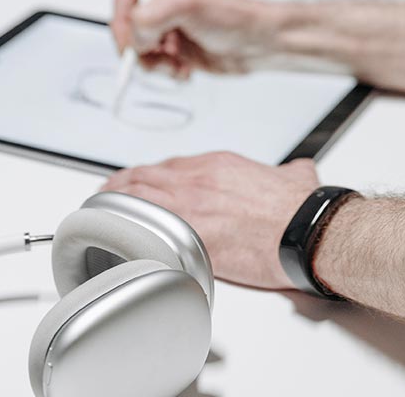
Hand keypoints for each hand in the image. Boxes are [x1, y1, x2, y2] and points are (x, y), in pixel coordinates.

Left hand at [102, 152, 319, 289]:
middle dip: (125, 184)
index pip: (173, 165)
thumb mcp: (296, 176)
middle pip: (148, 177)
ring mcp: (191, 208)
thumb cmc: (299, 209)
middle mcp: (199, 181)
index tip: (144, 180)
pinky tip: (114, 239)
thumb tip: (298, 173)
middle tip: (109, 192)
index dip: (153, 173)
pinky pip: (145, 233)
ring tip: (101, 211)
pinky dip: (126, 233)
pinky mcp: (190, 239)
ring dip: (117, 204)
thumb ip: (290, 171)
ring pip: (139, 199)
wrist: (302, 229)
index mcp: (220, 165)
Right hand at [111, 0, 278, 77]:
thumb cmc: (233, 16)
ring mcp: (169, 27)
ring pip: (139, 51)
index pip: (123, 2)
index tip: (133, 44)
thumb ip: (150, 15)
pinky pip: (154, 65)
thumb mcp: (188, 4)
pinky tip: (184, 67)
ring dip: (154, 63)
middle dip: (140, 49)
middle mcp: (163, 2)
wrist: (257, 43)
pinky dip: (166, 71)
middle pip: (128, 29)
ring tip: (175, 62)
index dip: (123, 26)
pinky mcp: (176, 48)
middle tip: (158, 55)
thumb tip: (134, 36)